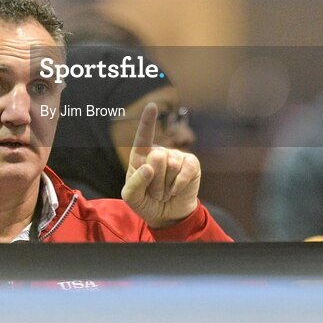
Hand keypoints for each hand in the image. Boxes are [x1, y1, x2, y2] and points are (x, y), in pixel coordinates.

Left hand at [120, 102, 200, 228]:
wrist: (167, 216)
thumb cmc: (146, 202)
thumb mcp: (131, 197)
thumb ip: (134, 183)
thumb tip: (149, 167)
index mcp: (141, 156)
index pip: (143, 136)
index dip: (148, 121)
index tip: (152, 106)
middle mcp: (159, 152)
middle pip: (157, 156)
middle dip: (155, 180)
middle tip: (155, 192)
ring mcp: (177, 156)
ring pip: (171, 164)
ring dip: (166, 186)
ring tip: (165, 192)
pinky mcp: (191, 164)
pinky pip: (185, 170)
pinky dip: (179, 184)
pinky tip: (175, 190)